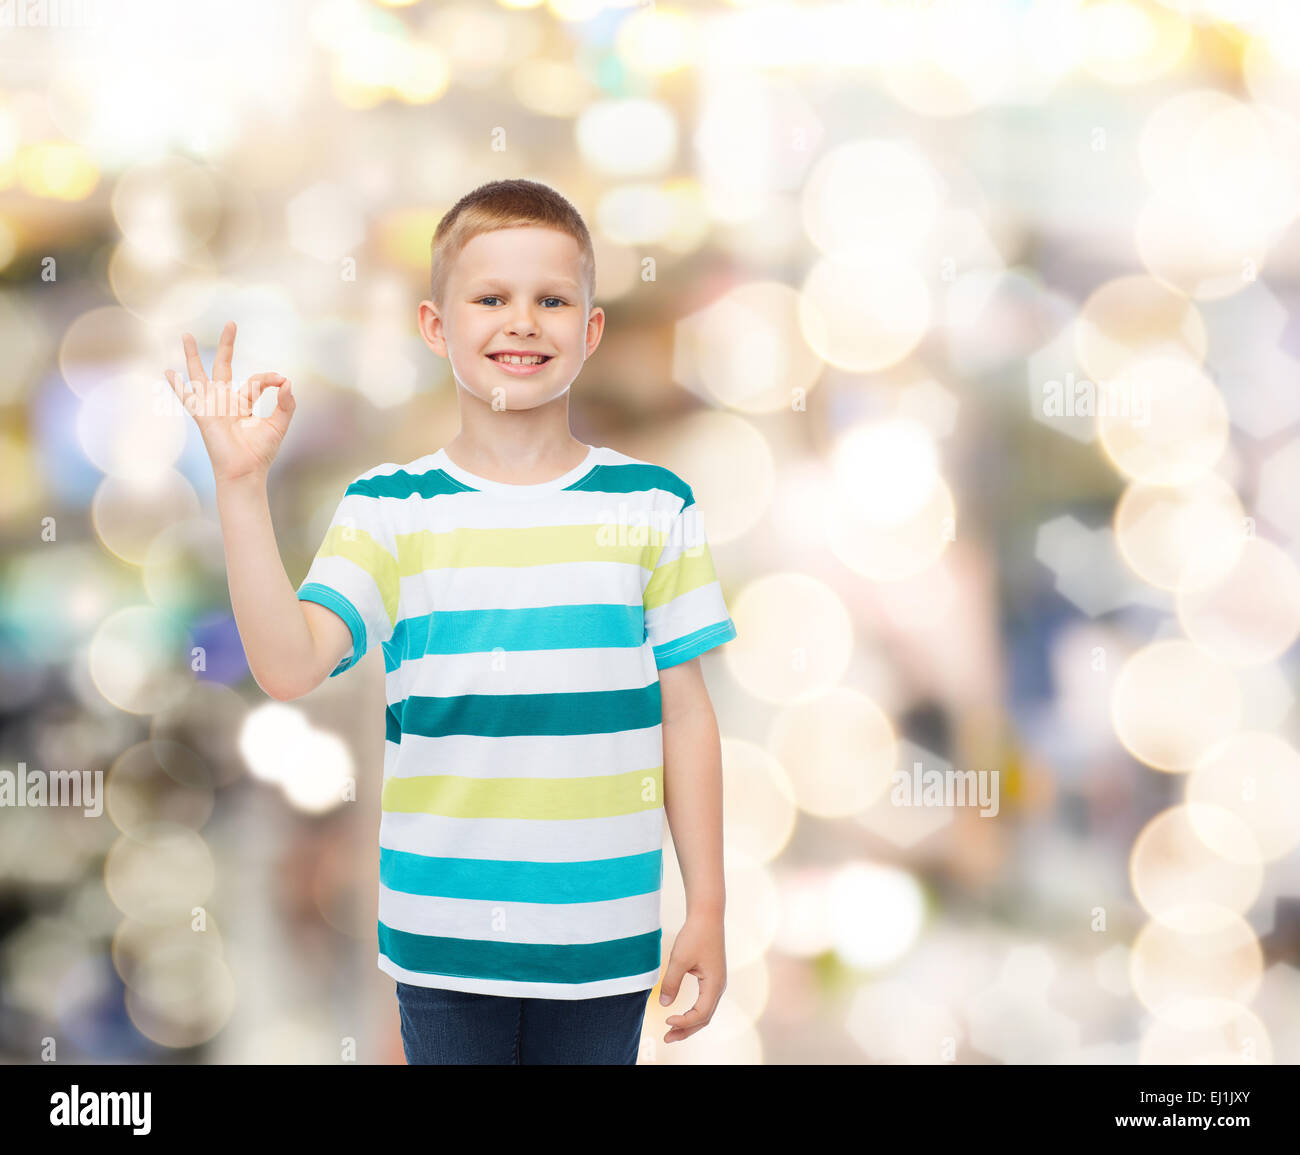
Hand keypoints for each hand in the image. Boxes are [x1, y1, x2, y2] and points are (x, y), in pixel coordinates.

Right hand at [164, 320, 294, 483]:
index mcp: (243, 403)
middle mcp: (225, 401)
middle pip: (224, 366)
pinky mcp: (204, 415)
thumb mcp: (279, 424)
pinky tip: (167, 371)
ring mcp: (212, 406)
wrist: (246, 471)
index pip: (255, 380)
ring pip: (200, 375)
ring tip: (186, 335)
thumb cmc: (261, 452)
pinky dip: (178, 386)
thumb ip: (285, 403)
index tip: (281, 381)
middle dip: (227, 345)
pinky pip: (188, 398)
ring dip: (192, 355)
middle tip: (231, 323)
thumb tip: (287, 381)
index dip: (270, 378)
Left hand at [657, 912, 725, 1043]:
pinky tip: (680, 1014)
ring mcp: (717, 982)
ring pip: (705, 1011)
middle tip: (666, 1038)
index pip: (700, 1014)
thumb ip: (671, 983)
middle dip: (686, 1030)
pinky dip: (692, 1012)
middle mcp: (719, 987)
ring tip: (671, 1031)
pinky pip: (704, 1002)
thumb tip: (664, 1004)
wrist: (707, 916)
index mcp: (714, 985)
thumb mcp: (679, 959)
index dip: (683, 1021)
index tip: (665, 1019)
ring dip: (689, 1023)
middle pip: (704, 1018)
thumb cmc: (695, 935)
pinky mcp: (712, 977)